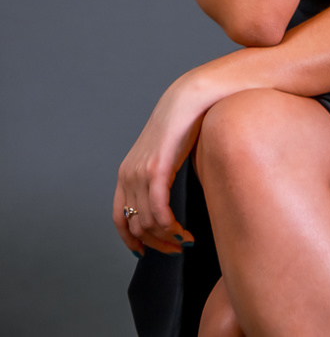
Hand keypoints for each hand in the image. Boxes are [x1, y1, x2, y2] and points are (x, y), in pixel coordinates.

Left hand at [112, 73, 205, 256]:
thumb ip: (159, 179)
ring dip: (168, 238)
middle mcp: (129, 175)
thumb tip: (168, 206)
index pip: (118, 218)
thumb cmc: (181, 127)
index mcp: (126, 173)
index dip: (130, 240)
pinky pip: (159, 210)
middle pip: (136, 226)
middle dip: (156, 244)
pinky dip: (172, 227)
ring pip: (149, 222)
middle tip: (176, 249)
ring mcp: (141, 173)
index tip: (145, 252)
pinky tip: (185, 232)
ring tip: (186, 240)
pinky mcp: (157, 169)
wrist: (187, 101)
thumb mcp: (162, 156)